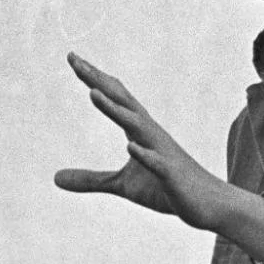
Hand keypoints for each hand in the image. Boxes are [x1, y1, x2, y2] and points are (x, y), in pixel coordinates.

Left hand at [56, 53, 226, 230]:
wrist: (209, 205)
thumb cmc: (166, 189)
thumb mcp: (122, 186)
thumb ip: (90, 180)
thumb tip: (55, 178)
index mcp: (139, 131)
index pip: (114, 98)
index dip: (93, 79)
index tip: (72, 58)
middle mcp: (150, 134)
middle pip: (121, 101)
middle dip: (98, 81)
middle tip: (74, 60)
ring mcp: (162, 152)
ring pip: (136, 126)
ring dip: (115, 110)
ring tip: (93, 93)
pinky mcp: (171, 176)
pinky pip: (156, 163)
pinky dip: (144, 154)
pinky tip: (130, 146)